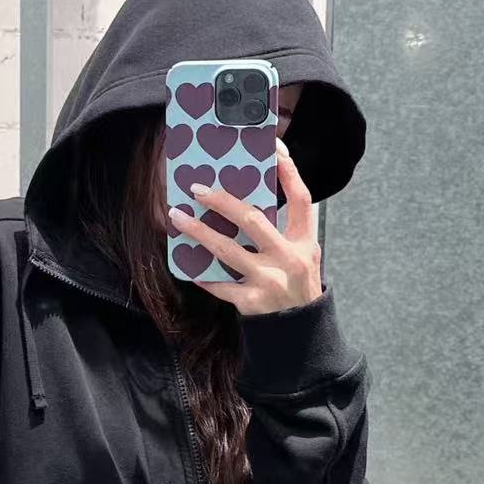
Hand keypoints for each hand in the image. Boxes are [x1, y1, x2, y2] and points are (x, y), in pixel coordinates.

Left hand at [168, 137, 322, 315]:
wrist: (301, 334)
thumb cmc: (298, 287)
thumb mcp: (304, 257)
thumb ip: (284, 232)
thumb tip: (244, 202)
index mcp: (305, 243)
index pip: (301, 199)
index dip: (289, 172)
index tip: (273, 149)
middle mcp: (289, 258)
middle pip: (252, 219)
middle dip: (221, 201)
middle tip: (197, 188)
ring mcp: (269, 281)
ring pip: (226, 249)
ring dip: (198, 231)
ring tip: (177, 216)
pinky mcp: (251, 302)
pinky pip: (219, 284)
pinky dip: (202, 274)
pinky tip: (187, 264)